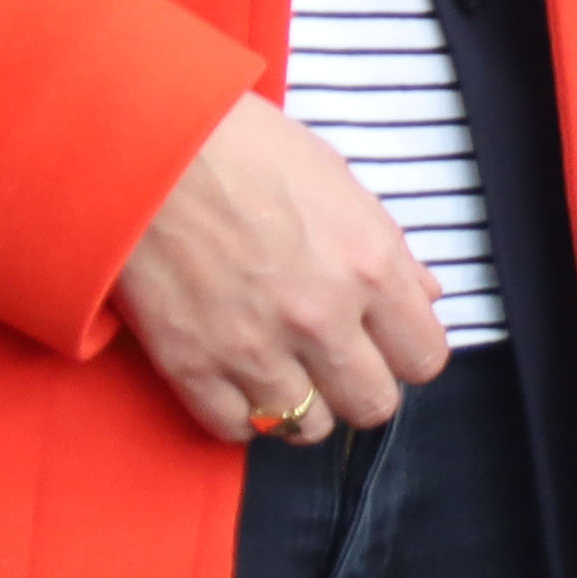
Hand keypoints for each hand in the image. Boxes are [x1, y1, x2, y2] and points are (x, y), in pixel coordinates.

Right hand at [111, 95, 453, 445]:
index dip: (406, 353)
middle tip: (336, 359)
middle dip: (361, 385)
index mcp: (370, 268)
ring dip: (302, 403)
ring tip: (285, 368)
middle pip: (372, 404)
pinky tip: (240, 379)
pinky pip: (235, 428)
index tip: (385, 342)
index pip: (424, 358)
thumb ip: (390, 251)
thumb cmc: (248, 151)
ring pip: (307, 425)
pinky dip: (242, 413)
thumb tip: (427, 295)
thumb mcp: (340, 185)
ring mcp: (254, 348)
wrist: (149, 149)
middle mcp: (321, 318)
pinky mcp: (190, 365)